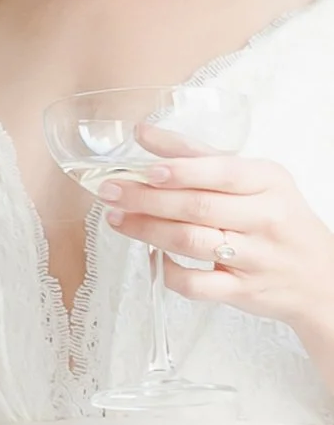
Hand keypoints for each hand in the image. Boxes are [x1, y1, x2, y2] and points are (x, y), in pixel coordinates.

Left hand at [102, 127, 333, 332]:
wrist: (317, 275)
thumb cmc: (277, 219)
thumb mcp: (255, 180)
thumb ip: (199, 157)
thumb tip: (144, 134)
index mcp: (268, 182)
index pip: (222, 173)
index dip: (180, 171)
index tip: (144, 169)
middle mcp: (264, 217)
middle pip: (197, 207)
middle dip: (147, 199)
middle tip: (110, 191)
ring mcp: (253, 257)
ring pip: (191, 242)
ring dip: (146, 230)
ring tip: (116, 218)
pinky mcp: (240, 290)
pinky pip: (195, 285)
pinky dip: (168, 272)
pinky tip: (154, 257)